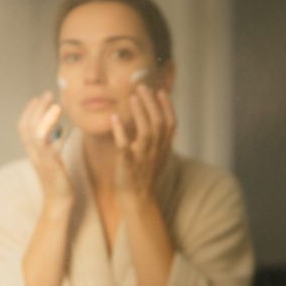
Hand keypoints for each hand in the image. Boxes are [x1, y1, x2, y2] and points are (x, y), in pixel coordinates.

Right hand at [18, 91, 72, 207]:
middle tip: (48, 94)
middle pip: (28, 125)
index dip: (29, 111)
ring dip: (44, 116)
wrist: (59, 201)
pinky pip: (48, 144)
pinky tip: (64, 122)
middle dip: (36, 108)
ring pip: (35, 132)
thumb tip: (60, 131)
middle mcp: (33, 153)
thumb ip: (54, 146)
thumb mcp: (55, 161)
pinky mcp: (50, 164)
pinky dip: (54, 131)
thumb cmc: (60, 182)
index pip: (25, 126)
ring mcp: (40, 158)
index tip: (37, 98)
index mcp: (33, 152)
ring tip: (55, 103)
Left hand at [110, 84, 175, 202]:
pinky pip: (124, 145)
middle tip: (142, 87)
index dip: (167, 107)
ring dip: (140, 113)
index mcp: (164, 149)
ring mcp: (143, 158)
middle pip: (158, 123)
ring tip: (133, 97)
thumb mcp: (158, 157)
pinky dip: (120, 131)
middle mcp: (156, 152)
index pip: (170, 124)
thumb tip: (164, 123)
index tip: (160, 91)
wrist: (138, 198)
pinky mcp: (128, 164)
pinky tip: (114, 117)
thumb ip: (161, 140)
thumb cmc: (145, 175)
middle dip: (152, 104)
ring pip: (146, 132)